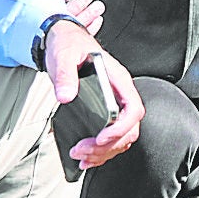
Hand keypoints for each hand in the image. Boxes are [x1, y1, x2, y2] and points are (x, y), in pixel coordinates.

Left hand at [40, 22, 142, 168]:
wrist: (65, 40)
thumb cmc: (69, 45)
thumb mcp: (65, 56)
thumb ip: (66, 75)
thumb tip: (66, 96)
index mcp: (117, 80)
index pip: (133, 109)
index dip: (121, 127)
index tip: (102, 137)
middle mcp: (120, 94)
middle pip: (128, 129)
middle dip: (107, 146)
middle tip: (83, 151)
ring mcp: (114, 105)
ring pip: (121, 138)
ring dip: (104, 153)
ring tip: (82, 157)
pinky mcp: (104, 112)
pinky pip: (111, 138)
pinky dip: (101, 152)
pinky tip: (86, 157)